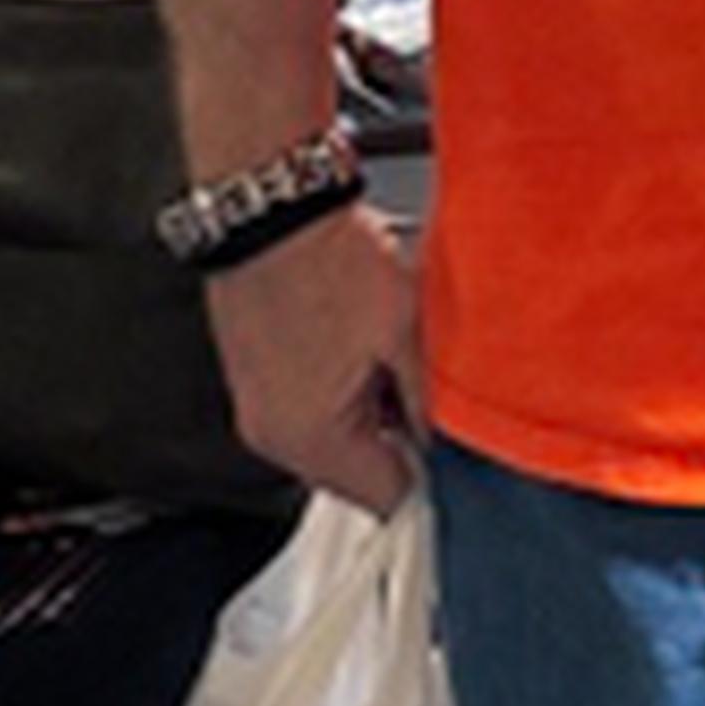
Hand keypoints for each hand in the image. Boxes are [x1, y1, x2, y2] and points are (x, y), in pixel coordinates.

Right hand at [203, 202, 424, 512]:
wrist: (270, 207)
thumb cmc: (328, 258)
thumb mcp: (405, 332)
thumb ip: (429, 403)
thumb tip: (446, 443)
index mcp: (312, 438)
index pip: (387, 497)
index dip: (430, 471)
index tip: (452, 442)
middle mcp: (273, 436)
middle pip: (356, 473)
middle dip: (396, 436)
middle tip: (417, 377)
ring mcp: (257, 408)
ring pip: (334, 439)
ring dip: (367, 409)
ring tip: (380, 349)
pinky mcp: (251, 379)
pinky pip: (307, 408)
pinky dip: (338, 387)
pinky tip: (354, 339)